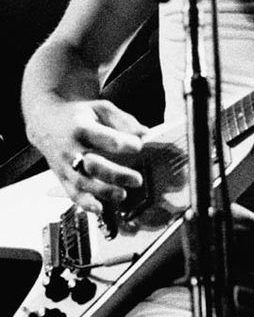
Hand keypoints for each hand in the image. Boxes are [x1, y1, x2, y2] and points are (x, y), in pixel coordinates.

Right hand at [30, 99, 146, 213]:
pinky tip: (99, 208)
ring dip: (104, 191)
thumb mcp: (100, 108)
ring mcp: (65, 164)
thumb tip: (144, 134)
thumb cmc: (77, 115)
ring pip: (83, 183)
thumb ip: (123, 120)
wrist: (44, 121)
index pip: (106, 138)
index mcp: (82, 128)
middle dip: (117, 175)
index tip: (139, 145)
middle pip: (94, 165)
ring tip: (123, 194)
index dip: (125, 143)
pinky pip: (72, 193)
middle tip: (137, 180)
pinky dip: (85, 203)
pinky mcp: (62, 176)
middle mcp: (71, 148)